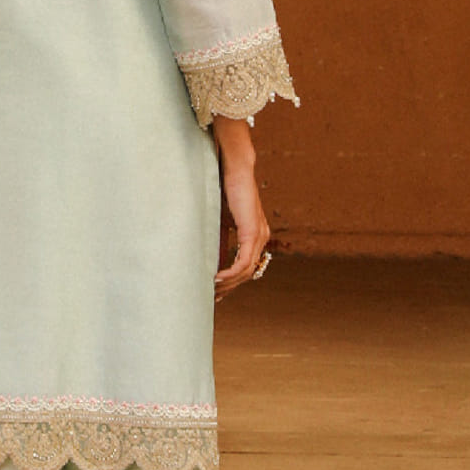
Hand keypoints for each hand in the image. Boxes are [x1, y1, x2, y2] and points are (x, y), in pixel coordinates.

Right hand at [213, 116, 270, 302]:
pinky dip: (230, 273)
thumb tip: (207, 261)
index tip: (216, 295)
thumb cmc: (225, 189)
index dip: (231, 283)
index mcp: (254, 235)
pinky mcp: (253, 233)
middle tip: (212, 300)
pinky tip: (216, 279)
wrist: (234, 168)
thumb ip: (218, 241)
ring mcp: (259, 236)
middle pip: (246, 274)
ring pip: (245, 271)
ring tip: (211, 292)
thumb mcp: (219, 221)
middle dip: (228, 289)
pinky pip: (243, 262)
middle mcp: (261, 238)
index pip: (245, 267)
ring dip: (227, 284)